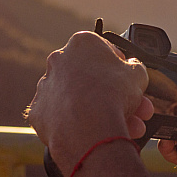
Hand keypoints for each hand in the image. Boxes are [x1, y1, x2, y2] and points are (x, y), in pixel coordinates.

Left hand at [26, 31, 153, 176]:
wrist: (88, 128)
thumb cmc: (113, 95)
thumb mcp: (138, 74)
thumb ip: (134, 68)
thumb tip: (133, 69)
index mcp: (82, 43)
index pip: (102, 49)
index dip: (118, 64)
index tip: (126, 77)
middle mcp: (59, 60)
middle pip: (90, 77)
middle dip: (112, 93)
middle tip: (132, 108)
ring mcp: (46, 86)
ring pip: (76, 98)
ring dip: (97, 110)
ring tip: (122, 127)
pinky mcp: (38, 112)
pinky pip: (60, 117)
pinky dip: (75, 124)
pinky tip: (94, 133)